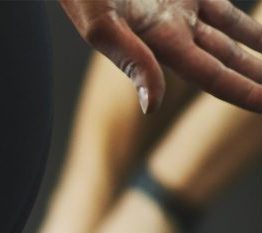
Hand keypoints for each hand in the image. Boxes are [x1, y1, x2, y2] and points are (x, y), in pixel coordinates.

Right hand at [58, 0, 261, 112]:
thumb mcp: (102, 25)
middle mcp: (175, 28)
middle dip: (255, 75)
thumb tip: (153, 105)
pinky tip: (258, 28)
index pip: (212, 75)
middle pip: (227, 58)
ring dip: (256, 45)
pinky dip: (244, 19)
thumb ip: (131, 60)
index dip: (243, 91)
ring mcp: (181, 4)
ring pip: (231, 30)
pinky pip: (223, 5)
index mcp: (160, 43)